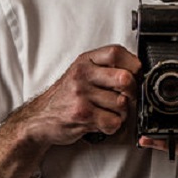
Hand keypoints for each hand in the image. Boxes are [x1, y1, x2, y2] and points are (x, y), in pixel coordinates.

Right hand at [9, 44, 140, 147]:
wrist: (39, 118)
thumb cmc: (66, 95)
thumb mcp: (82, 72)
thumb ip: (105, 67)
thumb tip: (138, 71)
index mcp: (86, 60)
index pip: (117, 52)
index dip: (133, 64)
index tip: (136, 74)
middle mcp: (83, 74)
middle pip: (124, 78)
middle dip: (132, 91)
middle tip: (127, 97)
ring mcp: (81, 94)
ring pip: (122, 103)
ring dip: (122, 112)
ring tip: (109, 111)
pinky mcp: (82, 114)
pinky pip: (113, 121)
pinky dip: (113, 125)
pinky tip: (103, 121)